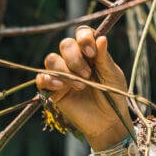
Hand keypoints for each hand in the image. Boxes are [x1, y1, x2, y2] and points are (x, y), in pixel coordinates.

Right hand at [36, 26, 131, 146]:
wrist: (108, 122)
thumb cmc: (114, 96)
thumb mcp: (113, 76)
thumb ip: (104, 58)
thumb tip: (101, 38)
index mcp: (90, 52)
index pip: (81, 33)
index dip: (84, 39)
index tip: (92, 53)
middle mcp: (75, 59)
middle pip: (65, 44)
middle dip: (75, 58)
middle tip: (88, 75)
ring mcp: (62, 73)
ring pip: (52, 59)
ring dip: (65, 70)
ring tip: (81, 86)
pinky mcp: (53, 89)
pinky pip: (42, 77)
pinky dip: (49, 79)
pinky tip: (61, 86)